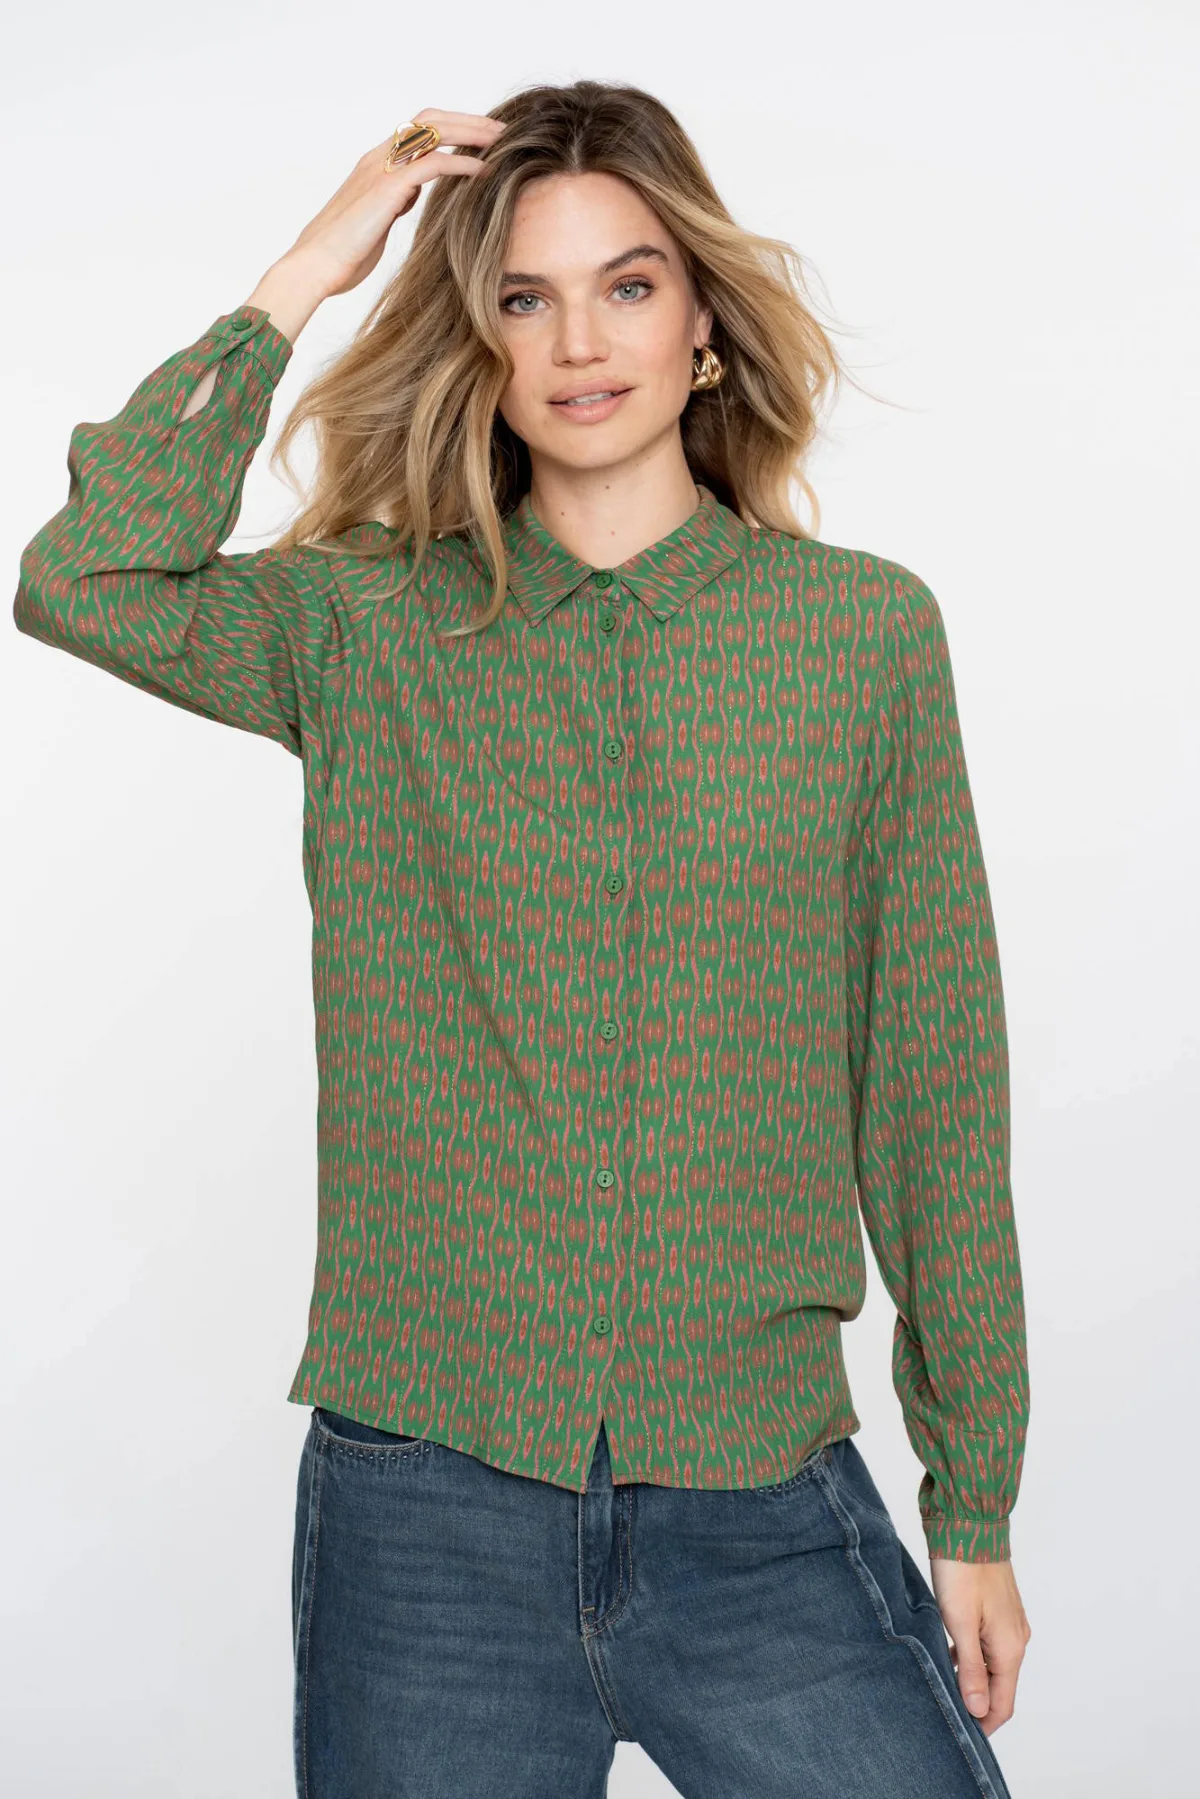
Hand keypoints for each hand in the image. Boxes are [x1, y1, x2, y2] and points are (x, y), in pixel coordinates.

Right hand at [279, 108, 505, 300]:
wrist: (315, 266)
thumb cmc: (343, 254)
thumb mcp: (377, 220)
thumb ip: (395, 201)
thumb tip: (412, 196)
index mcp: (376, 164)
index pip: (419, 129)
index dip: (452, 127)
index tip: (482, 139)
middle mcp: (379, 157)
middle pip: (430, 119)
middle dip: (468, 121)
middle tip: (501, 132)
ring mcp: (382, 167)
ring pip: (433, 130)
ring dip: (471, 133)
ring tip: (502, 142)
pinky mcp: (388, 186)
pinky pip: (433, 162)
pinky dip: (462, 162)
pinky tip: (484, 171)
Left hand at [928, 1558, 1031, 1734]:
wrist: (970, 1525)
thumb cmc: (962, 1570)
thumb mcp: (960, 1622)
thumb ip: (971, 1668)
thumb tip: (978, 1709)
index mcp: (1010, 1648)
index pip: (1003, 1703)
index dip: (984, 1723)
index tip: (961, 1733)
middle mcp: (1016, 1639)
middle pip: (1000, 1687)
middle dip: (977, 1703)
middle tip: (947, 1710)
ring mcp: (1010, 1623)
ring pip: (993, 1665)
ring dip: (973, 1678)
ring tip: (944, 1684)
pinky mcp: (998, 1610)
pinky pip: (988, 1645)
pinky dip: (973, 1657)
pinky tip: (950, 1653)